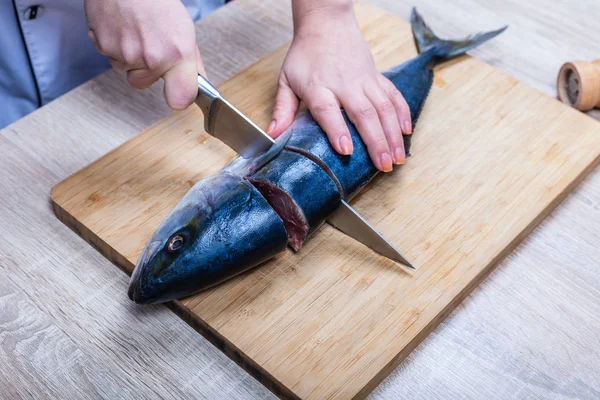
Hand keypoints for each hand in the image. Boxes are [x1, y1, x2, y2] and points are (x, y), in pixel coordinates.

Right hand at [84, 0, 203, 109]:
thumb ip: (190, 62)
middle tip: (149, 44)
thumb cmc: (156, 1)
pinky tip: (121, 27)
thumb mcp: (184, 30)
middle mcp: (150, 57)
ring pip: (125, 69)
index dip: (178, 98)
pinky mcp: (103, 46)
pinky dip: (114, 44)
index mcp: (175, 54)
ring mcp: (124, 53)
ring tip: (135, 30)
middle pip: (142, 83)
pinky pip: (109, 55)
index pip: (179, 98)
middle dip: (145, 69)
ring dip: (129, 56)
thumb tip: (196, 84)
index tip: (178, 95)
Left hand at [268, 1, 411, 170]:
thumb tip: (273, 135)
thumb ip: (283, 109)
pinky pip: (394, 95)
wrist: (326, 23)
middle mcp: (345, 84)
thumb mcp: (287, 80)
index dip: (338, 131)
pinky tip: (407, 132)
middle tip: (383, 165)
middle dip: (376, 142)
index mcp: (319, 87)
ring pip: (384, 108)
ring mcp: (364, 80)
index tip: (346, 150)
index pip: (328, 111)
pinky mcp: (377, 76)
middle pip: (364, 114)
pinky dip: (403, 113)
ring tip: (397, 158)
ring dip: (393, 134)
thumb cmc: (305, 55)